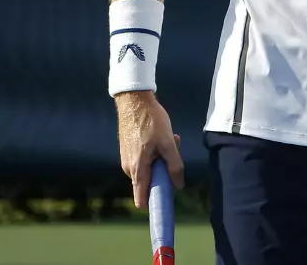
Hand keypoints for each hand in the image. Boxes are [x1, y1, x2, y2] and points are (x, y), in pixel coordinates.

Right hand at [115, 90, 183, 208]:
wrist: (134, 101)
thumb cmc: (152, 121)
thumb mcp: (168, 143)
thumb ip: (174, 165)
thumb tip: (178, 185)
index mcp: (138, 169)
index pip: (142, 196)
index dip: (153, 202)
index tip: (163, 205)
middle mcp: (128, 168)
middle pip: (151, 179)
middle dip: (164, 168)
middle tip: (172, 148)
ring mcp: (127, 159)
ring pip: (150, 167)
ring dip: (161, 156)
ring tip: (168, 138)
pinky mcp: (128, 151)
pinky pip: (145, 158)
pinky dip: (155, 151)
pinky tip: (161, 135)